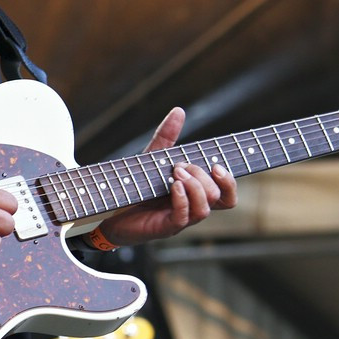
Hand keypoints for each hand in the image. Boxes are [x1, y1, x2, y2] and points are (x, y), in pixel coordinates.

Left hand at [99, 107, 236, 246]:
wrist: (109, 206)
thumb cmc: (135, 185)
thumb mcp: (153, 158)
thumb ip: (167, 137)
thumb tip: (179, 110)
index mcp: (195, 194)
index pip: (227, 194)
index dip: (229, 181)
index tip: (216, 164)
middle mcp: (192, 208)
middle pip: (218, 197)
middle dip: (203, 177)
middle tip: (180, 166)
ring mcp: (180, 220)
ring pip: (205, 209)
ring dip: (195, 187)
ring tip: (176, 173)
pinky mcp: (164, 227)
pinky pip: (183, 217)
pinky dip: (182, 199)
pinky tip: (173, 186)